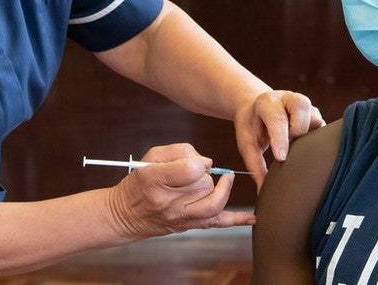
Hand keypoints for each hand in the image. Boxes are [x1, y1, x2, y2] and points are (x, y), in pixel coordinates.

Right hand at [105, 144, 254, 240]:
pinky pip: (216, 224)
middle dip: (207, 175)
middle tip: (197, 172)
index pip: (191, 169)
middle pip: (205, 185)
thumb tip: (208, 161)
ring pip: (214, 203)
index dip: (198, 162)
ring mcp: (180, 218)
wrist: (125, 214)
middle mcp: (168, 202)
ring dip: (218, 189)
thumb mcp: (151, 157)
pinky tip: (251, 217)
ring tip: (217, 181)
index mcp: (156, 179)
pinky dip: (236, 220)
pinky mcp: (189, 226)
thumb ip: (180, 151)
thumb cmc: (139, 181)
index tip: (194, 161)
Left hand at [234, 90, 324, 188]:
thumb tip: (263, 190)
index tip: (281, 158)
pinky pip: (323, 128)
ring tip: (297, 149)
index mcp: (268, 103)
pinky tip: (308, 151)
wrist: (256, 108)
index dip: (280, 138)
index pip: (277, 118)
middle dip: (297, 132)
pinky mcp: (316, 115)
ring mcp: (305, 106)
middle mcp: (289, 99)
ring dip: (309, 137)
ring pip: (316, 118)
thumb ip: (254, 165)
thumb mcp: (246, 143)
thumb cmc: (251, 126)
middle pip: (301, 110)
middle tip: (287, 149)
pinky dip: (317, 142)